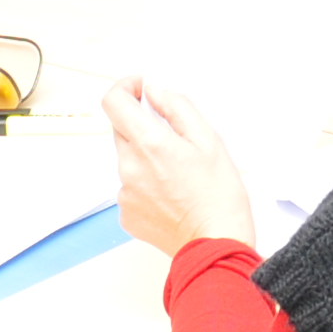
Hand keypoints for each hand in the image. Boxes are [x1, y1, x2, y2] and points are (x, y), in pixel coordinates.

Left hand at [101, 76, 256, 254]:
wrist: (215, 244)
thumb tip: (155, 93)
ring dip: (145, 156)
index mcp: (149, 144)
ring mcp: (124, 193)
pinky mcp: (126, 213)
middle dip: (141, 125)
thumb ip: (178, 107)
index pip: (113, 102)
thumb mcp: (209, 139)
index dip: (124, 87)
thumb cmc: (218, 196)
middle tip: (172, 138)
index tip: (139, 88)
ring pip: (127, 159)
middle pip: (121, 130)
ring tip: (177, 173)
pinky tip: (170, 193)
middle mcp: (129, 167)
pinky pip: (129, 186)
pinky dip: (145, 183)